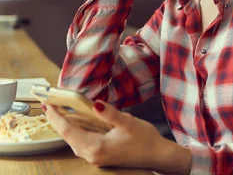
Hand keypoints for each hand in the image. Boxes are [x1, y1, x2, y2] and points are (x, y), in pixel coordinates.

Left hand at [44, 101, 190, 172]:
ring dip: (66, 125)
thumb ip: (109, 113)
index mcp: (96, 147)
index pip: (69, 130)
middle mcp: (91, 155)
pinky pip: (81, 142)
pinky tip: (79, 122)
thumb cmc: (145, 139)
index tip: (47, 104)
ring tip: (61, 111)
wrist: (157, 155)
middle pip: (68, 136)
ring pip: (73, 140)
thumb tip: (95, 104)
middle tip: (50, 104)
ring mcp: (95, 157)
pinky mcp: (100, 155)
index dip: (56, 117)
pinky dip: (76, 131)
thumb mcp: (128, 122)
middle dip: (58, 120)